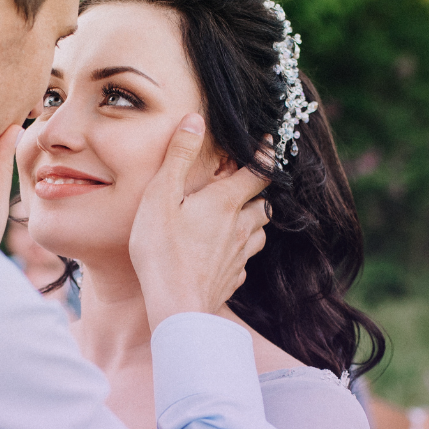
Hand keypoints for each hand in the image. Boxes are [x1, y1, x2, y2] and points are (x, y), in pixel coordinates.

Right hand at [127, 115, 271, 330]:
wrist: (175, 308)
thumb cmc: (162, 251)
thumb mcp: (161, 196)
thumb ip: (179, 157)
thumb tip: (195, 119)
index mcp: (226, 202)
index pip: (258, 171)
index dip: (265, 154)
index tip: (268, 142)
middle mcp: (240, 227)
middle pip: (263, 204)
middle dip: (257, 192)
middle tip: (244, 184)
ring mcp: (239, 256)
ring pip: (259, 232)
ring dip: (253, 221)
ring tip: (237, 217)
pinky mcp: (233, 280)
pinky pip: (245, 261)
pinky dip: (240, 251)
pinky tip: (226, 254)